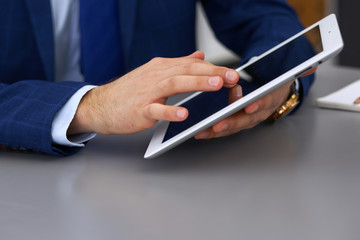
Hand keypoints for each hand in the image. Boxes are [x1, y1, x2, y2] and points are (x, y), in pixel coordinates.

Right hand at [68, 51, 239, 134]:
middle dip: (212, 72)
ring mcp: (147, 93)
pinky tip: (184, 115)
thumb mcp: (155, 74)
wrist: (101, 105)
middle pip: (186, 70)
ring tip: (215, 85)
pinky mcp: (139, 110)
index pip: (191, 64)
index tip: (232, 73)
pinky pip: (156, 110)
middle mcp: (155, 76)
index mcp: (161, 68)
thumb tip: (199, 56)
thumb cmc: (130, 91)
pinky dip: (170, 112)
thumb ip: (178, 65)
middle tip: (232, 77)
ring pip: (174, 84)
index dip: (213, 67)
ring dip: (196, 83)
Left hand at [194, 67, 316, 138]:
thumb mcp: (281, 73)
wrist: (274, 90)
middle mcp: (259, 112)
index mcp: (270, 98)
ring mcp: (248, 119)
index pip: (266, 101)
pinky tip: (201, 132)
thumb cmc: (273, 81)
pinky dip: (214, 131)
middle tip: (218, 125)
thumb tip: (304, 68)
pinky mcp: (238, 122)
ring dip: (219, 130)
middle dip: (232, 123)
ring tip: (203, 131)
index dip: (259, 104)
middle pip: (246, 119)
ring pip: (234, 126)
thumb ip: (294, 71)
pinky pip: (226, 128)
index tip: (249, 106)